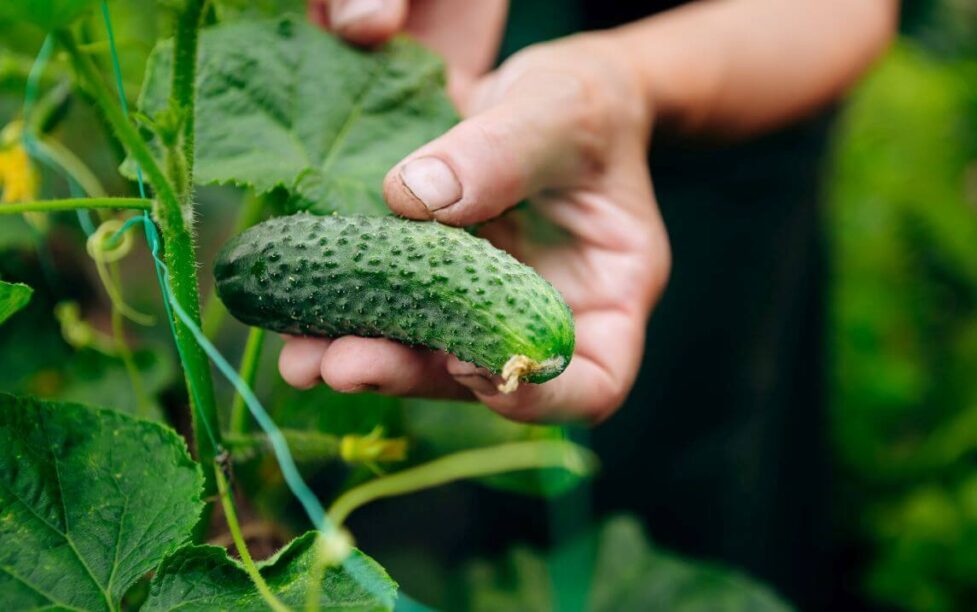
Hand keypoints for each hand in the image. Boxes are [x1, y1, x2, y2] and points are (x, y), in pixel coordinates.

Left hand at [286, 15, 669, 422]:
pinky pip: (395, 308)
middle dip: (414, 375)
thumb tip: (414, 196)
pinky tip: (297, 307)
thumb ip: (504, 150)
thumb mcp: (564, 109)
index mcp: (608, 294)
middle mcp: (542, 317)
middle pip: (488, 377)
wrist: (549, 90)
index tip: (472, 366)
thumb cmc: (587, 102)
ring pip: (430, 355)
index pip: (593, 384)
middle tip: (344, 364)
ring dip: (367, 356)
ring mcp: (486, 306)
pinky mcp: (437, 282)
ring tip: (301, 359)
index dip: (536, 396)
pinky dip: (347, 312)